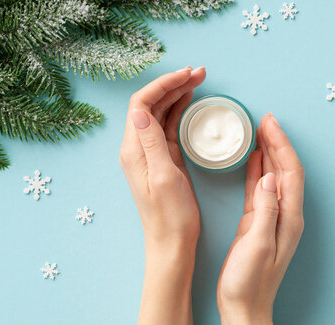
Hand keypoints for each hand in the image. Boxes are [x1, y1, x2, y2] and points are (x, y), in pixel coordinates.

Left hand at [120, 66, 205, 256]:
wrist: (172, 242)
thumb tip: (140, 108)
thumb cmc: (170, 215)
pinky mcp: (164, 160)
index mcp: (134, 150)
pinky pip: (169, 128)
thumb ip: (151, 142)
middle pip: (151, 104)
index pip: (141, 103)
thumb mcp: (162, 176)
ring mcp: (151, 153)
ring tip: (199, 80)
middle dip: (173, 84)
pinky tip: (191, 102)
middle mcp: (138, 148)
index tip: (187, 75)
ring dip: (177, 94)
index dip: (163, 85)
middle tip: (200, 73)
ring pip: (161, 113)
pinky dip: (180, 111)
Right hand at [217, 113, 304, 324]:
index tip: (270, 124)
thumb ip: (265, 211)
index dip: (282, 146)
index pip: (290, 173)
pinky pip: (261, 190)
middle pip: (286, 170)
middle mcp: (285, 215)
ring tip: (258, 131)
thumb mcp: (257, 245)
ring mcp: (272, 218)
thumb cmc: (249, 283)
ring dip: (269, 153)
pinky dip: (257, 171)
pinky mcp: (258, 223)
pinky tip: (252, 159)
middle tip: (264, 119)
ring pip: (274, 177)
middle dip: (278, 143)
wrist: (244, 308)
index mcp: (288, 218)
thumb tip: (269, 179)